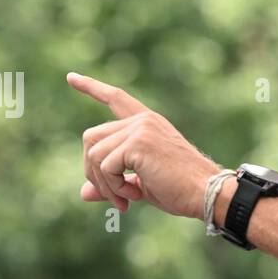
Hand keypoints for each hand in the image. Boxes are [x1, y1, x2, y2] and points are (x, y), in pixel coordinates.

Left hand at [68, 72, 223, 218]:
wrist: (206, 193)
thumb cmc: (181, 190)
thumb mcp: (141, 186)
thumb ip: (113, 183)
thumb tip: (84, 193)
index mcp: (147, 124)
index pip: (115, 98)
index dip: (92, 88)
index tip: (71, 78)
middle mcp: (142, 121)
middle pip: (91, 138)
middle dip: (93, 172)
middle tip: (115, 198)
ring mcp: (140, 129)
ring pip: (94, 154)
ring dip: (104, 184)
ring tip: (124, 201)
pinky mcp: (138, 142)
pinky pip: (105, 166)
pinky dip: (113, 187)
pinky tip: (134, 196)